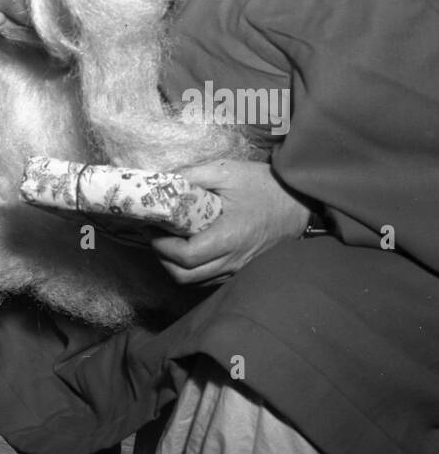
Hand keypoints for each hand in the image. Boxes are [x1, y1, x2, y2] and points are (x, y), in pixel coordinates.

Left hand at [150, 159, 310, 286]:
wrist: (301, 202)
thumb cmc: (265, 186)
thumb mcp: (227, 172)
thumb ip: (192, 176)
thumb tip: (161, 181)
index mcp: (229, 237)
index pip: (185, 257)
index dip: (161, 246)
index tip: (152, 228)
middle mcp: (233, 260)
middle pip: (184, 276)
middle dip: (162, 258)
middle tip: (156, 236)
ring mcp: (238, 268)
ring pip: (195, 282)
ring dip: (175, 266)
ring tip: (168, 243)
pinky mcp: (241, 269)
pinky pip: (208, 279)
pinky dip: (192, 270)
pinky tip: (189, 250)